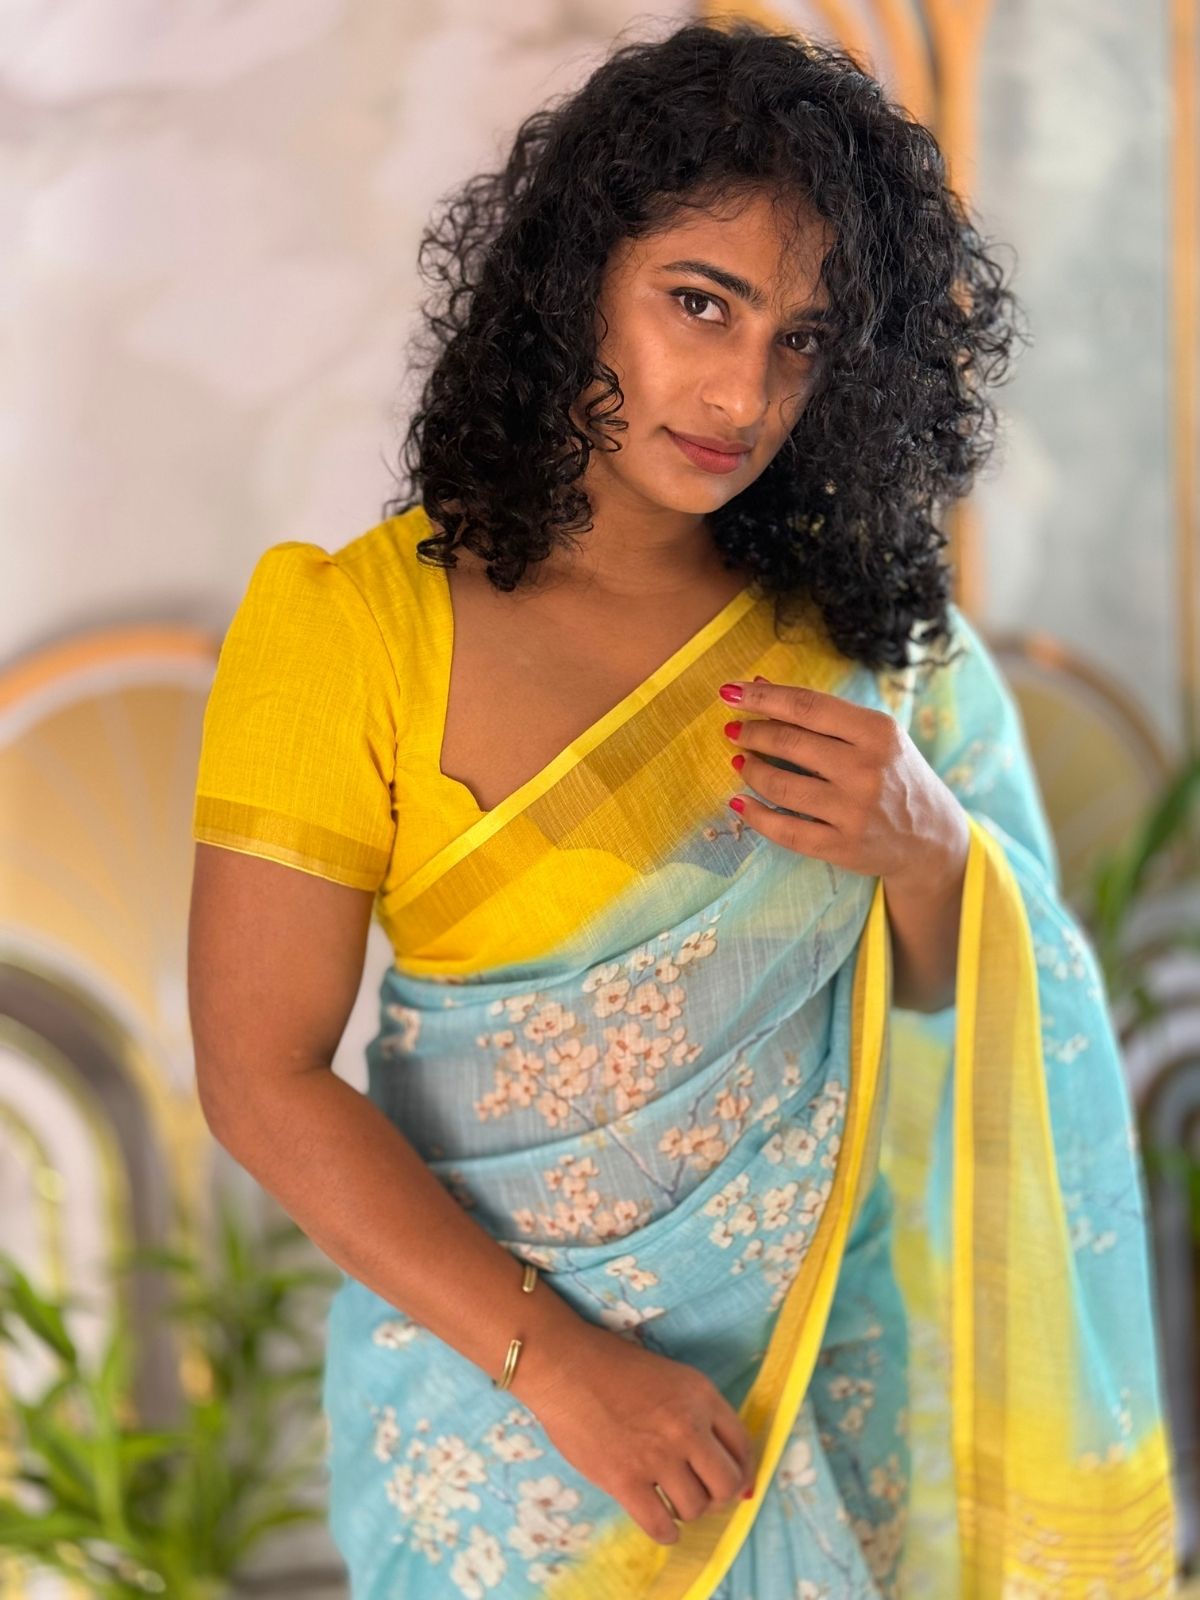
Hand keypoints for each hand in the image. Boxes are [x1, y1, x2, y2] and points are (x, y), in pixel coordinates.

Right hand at [516, 1320, 757, 1547]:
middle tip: (701, 1492)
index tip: (733, 1481)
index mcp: (701, 1396)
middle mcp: (687, 1427)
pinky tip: (661, 1522)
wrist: (565, 1366)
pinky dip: (666, 1531)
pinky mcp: (626, 1481)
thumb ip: (697, 1412)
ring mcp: (657, 1456)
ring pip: (696, 1508)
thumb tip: (716, 1461)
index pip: (743, 1446)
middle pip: (727, 1485)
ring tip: (672, 1500)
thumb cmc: (613, 1365)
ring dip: (687, 1510)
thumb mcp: (670, 1376)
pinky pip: (661, 1526)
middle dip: (718, 1495)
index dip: (742, 1471)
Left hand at [720, 675, 966, 886]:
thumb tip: (760, 682)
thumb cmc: (895, 775)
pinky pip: (785, 831)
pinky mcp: (843, 847)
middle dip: (752, 733)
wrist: (931, 837)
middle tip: (734, 731)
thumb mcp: (873, 736)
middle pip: (790, 742)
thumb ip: (822, 712)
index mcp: (877, 732)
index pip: (807, 706)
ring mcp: (854, 811)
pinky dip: (755, 815)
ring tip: (740, 762)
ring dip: (751, 770)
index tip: (729, 692)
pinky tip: (741, 802)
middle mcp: (867, 770)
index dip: (762, 697)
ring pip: (781, 787)